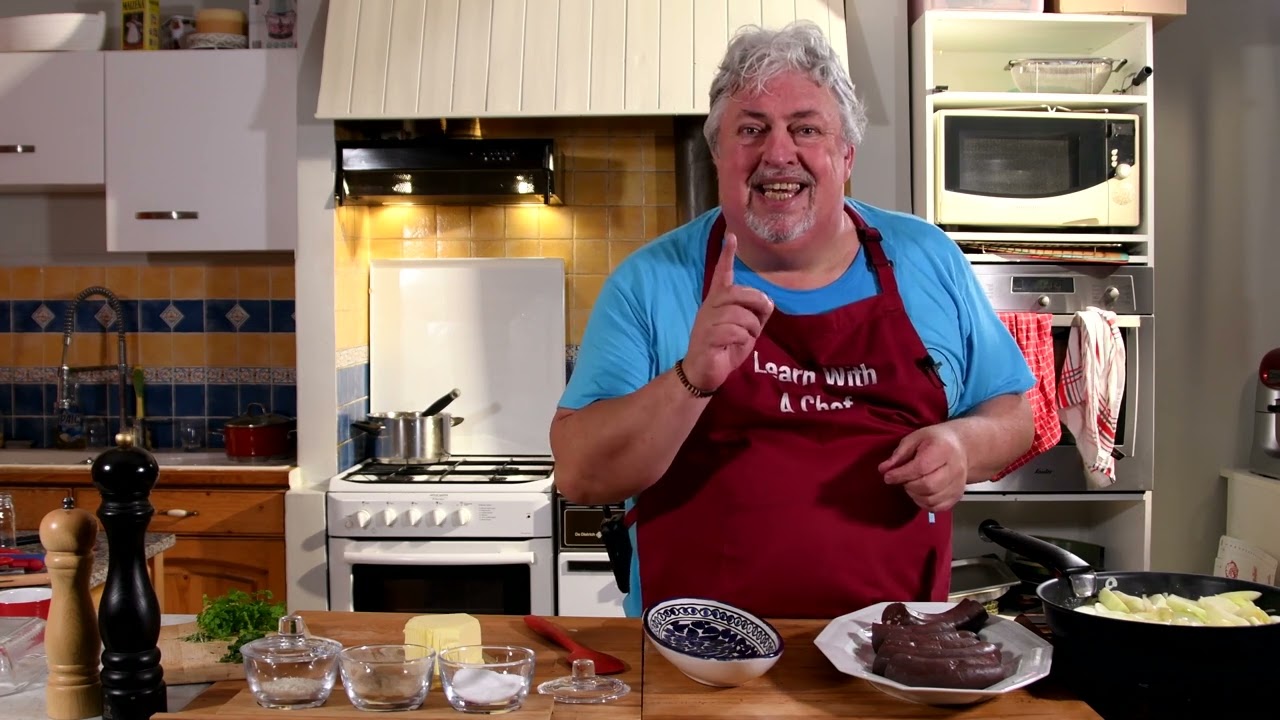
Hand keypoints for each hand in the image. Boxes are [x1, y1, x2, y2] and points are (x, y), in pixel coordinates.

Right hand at [682, 232, 773, 391]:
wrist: (703, 373)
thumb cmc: (724, 349)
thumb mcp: (746, 330)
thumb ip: (755, 315)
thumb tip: (767, 303)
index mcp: (717, 303)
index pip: (721, 275)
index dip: (727, 256)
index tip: (732, 236)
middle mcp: (710, 308)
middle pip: (735, 292)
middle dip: (755, 301)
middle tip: (764, 313)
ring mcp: (706, 323)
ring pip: (737, 314)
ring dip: (751, 326)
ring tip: (748, 337)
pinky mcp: (707, 338)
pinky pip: (733, 331)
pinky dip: (743, 338)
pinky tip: (739, 345)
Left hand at [879, 425, 967, 512]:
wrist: (960, 447)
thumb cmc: (936, 441)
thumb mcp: (915, 438)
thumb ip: (899, 454)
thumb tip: (883, 469)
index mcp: (943, 449)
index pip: (921, 467)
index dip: (901, 474)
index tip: (888, 476)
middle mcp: (955, 468)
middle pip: (928, 485)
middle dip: (908, 485)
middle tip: (902, 479)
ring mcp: (958, 484)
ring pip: (932, 499)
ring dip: (914, 495)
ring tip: (911, 484)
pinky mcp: (957, 496)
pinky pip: (937, 507)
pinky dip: (923, 503)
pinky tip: (919, 493)